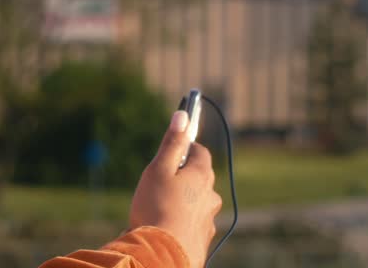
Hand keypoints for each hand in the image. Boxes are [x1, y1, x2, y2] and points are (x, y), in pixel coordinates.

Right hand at [128, 110, 222, 266]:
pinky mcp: (202, 241)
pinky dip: (181, 222)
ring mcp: (208, 221)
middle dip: (183, 176)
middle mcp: (211, 197)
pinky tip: (165, 227)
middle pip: (200, 178)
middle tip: (160, 182)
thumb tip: (183, 115)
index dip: (186, 148)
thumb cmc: (156, 207)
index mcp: (202, 176)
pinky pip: (192, 224)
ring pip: (197, 203)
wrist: (161, 255)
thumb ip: (172, 143)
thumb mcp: (158, 169)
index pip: (200, 151)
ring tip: (159, 209)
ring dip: (183, 202)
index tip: (171, 152)